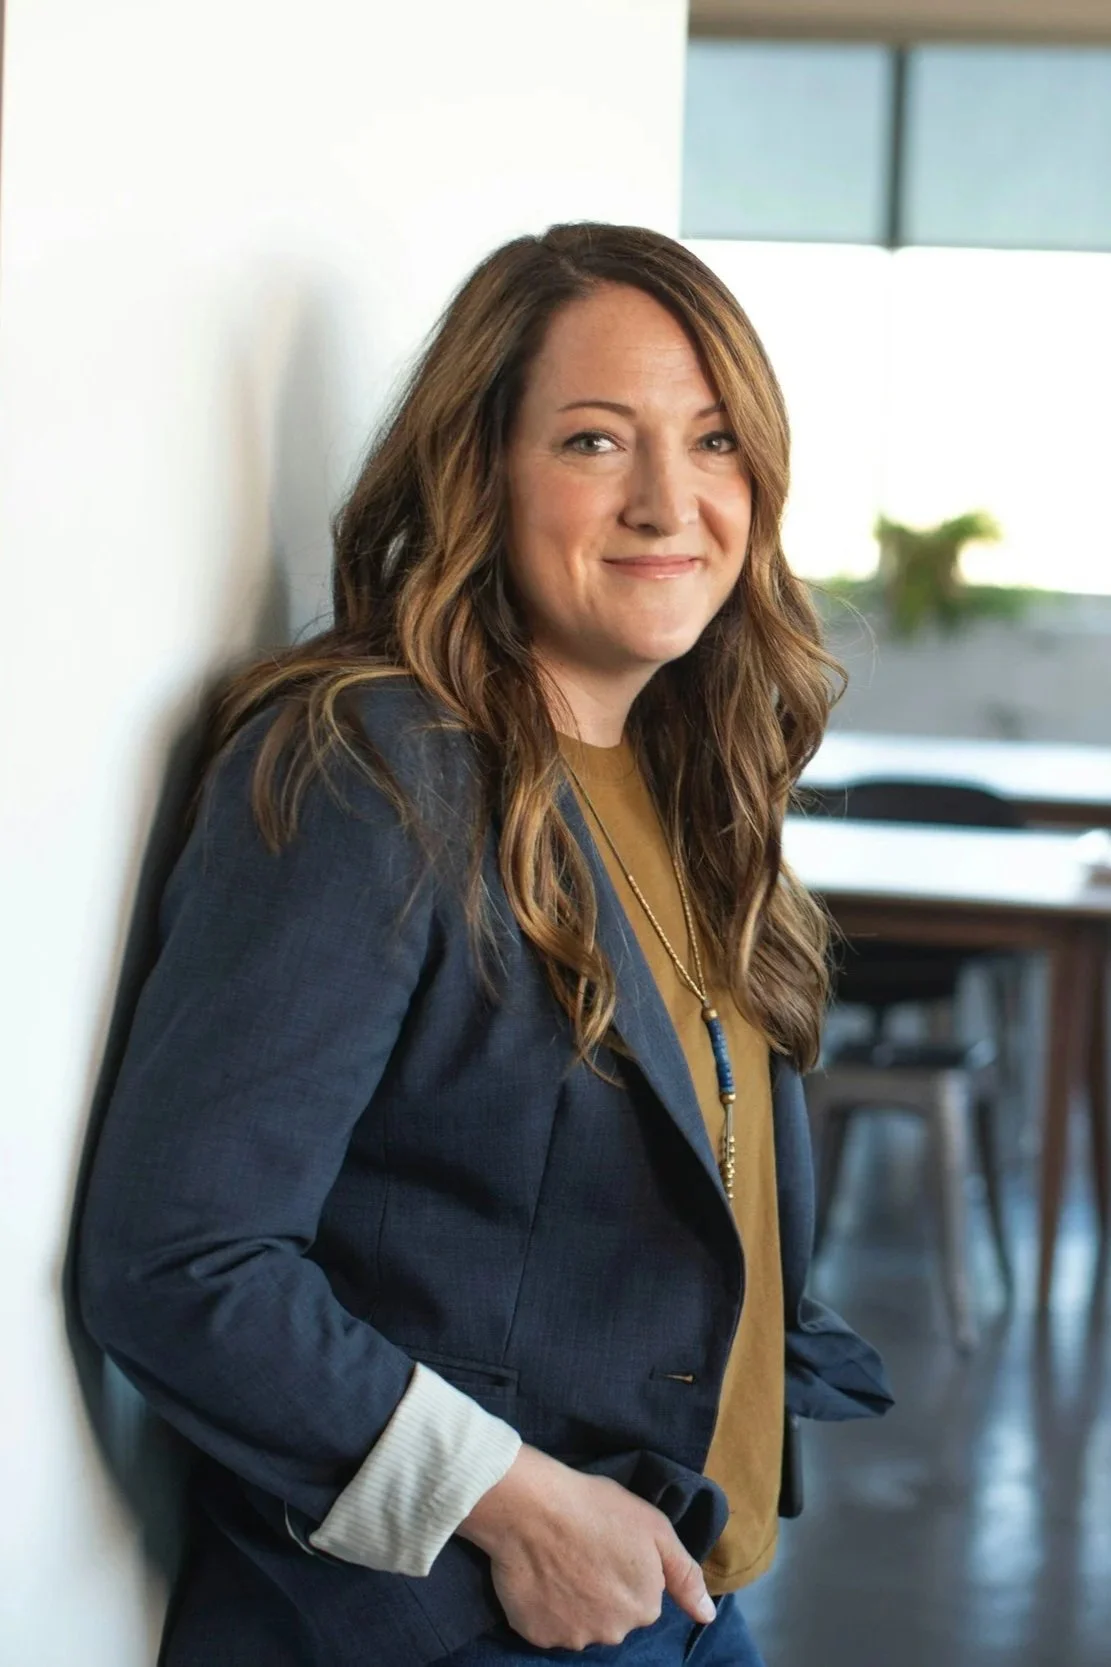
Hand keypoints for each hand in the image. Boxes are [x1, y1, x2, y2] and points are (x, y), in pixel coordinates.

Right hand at [456, 1444, 716, 1650]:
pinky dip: (544, 1607)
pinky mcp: (536, 1635)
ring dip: (574, 1601)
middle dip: (602, 1591)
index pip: (641, 1597)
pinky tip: (540, 1575)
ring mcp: (573, 1637)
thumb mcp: (655, 1528)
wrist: (531, 1508)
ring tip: (559, 1561)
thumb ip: (685, 1576)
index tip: (608, 1543)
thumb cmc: (596, 1508)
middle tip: (583, 1551)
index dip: (625, 1568)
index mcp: (644, 1607)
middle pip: (612, 1615)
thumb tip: (708, 1617)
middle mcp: (613, 1632)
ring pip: (580, 1622)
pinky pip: (547, 1626)